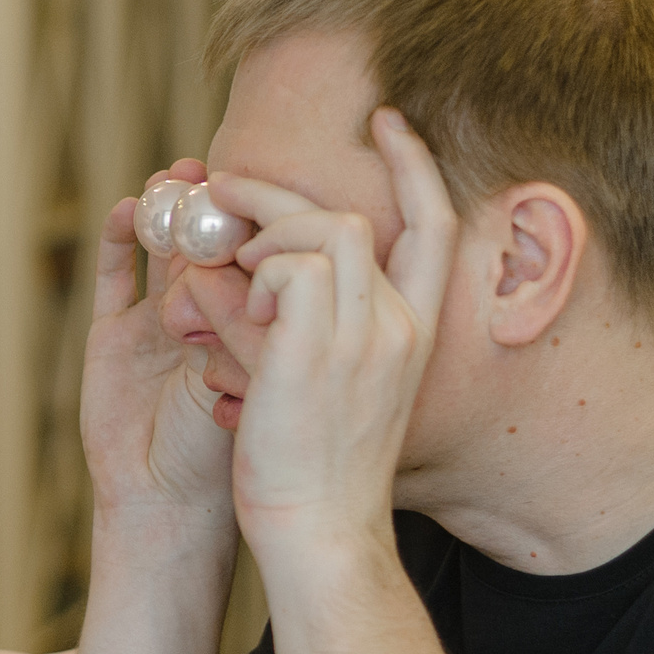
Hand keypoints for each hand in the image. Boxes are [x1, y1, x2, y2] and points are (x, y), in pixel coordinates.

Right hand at [79, 161, 236, 518]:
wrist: (170, 507)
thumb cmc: (232, 453)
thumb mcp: (258, 374)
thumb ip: (245, 320)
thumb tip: (224, 263)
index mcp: (258, 327)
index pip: (262, 258)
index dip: (260, 222)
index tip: (262, 191)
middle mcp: (212, 319)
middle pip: (214, 244)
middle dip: (215, 207)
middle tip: (214, 171)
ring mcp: (160, 324)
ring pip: (166, 251)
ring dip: (171, 212)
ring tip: (177, 176)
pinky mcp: (112, 334)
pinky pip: (115, 276)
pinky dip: (119, 240)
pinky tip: (126, 210)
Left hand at [208, 109, 457, 546]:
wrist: (322, 534)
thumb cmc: (315, 470)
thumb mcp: (317, 382)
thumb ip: (279, 319)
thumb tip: (216, 267)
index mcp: (412, 333)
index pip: (436, 227)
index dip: (416, 166)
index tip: (389, 120)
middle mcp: (398, 327)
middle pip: (351, 220)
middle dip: (277, 195)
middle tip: (220, 191)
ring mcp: (363, 339)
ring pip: (319, 233)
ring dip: (260, 236)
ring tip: (222, 272)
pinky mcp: (316, 354)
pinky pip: (280, 272)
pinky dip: (245, 279)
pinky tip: (227, 318)